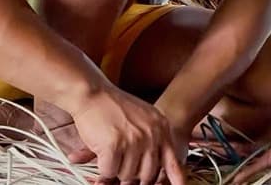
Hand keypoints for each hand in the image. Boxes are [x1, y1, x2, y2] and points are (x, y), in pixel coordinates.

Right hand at [64, 87, 188, 184]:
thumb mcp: (144, 117)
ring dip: (116, 169)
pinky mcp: (114, 146)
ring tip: (111, 151)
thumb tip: (160, 165)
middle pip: (147, 175)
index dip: (177, 179)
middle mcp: (151, 135)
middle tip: (122, 165)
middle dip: (133, 175)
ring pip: (126, 175)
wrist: (93, 93)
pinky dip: (103, 168)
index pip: (172, 161)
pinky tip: (102, 152)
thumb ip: (154, 137)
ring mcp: (134, 140)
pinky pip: (109, 172)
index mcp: (161, 128)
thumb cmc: (114, 106)